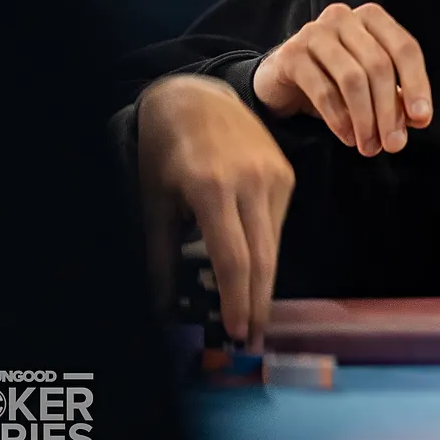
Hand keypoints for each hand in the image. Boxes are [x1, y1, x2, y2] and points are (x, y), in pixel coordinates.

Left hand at [137, 75, 294, 347]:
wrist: (196, 98)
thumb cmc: (165, 151)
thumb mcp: (153, 200)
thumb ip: (160, 254)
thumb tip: (162, 308)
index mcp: (212, 188)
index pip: (233, 258)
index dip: (236, 301)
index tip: (234, 333)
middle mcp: (251, 181)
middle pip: (262, 257)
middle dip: (256, 304)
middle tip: (250, 341)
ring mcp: (274, 175)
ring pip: (273, 243)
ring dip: (262, 282)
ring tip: (249, 315)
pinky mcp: (286, 174)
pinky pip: (276, 223)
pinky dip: (264, 250)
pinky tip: (252, 269)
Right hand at [253, 2, 432, 155]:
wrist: (282, 81)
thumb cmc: (333, 80)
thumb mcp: (370, 85)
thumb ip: (396, 96)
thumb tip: (418, 118)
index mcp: (372, 18)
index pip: (405, 48)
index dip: (417, 84)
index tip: (422, 119)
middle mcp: (344, 18)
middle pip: (379, 65)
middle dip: (390, 110)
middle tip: (394, 144)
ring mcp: (315, 33)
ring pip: (352, 78)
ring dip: (366, 119)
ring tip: (370, 146)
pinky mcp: (291, 55)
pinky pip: (323, 91)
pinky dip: (340, 119)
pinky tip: (348, 137)